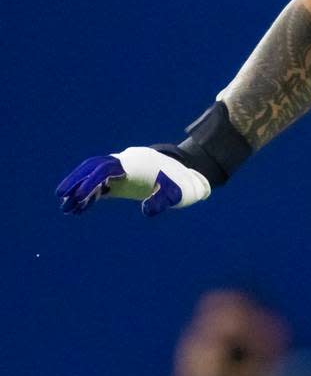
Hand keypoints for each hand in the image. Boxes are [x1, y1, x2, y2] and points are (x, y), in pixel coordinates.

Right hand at [56, 146, 210, 216]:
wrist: (184, 177)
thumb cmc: (180, 185)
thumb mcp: (175, 194)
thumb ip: (162, 201)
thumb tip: (146, 211)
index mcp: (134, 164)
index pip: (107, 169)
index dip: (92, 180)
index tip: (81, 195)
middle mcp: (123, 164)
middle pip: (93, 167)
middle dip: (76, 181)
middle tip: (60, 196)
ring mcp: (120, 172)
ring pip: (93, 176)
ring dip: (79, 189)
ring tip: (66, 208)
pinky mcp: (120, 180)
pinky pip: (100, 185)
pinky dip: (89, 196)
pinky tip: (79, 210)